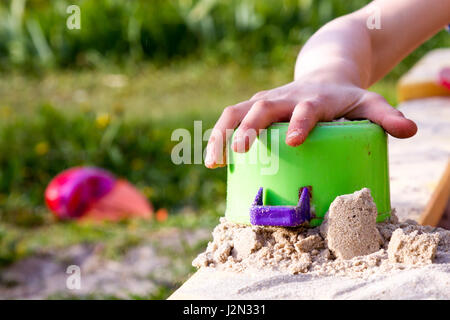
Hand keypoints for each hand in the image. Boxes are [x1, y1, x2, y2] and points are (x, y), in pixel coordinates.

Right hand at [204, 73, 416, 168]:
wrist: (324, 76)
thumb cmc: (345, 97)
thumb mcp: (368, 102)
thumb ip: (386, 115)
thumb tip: (411, 130)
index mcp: (313, 99)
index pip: (307, 108)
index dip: (301, 122)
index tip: (294, 141)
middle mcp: (284, 98)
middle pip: (262, 109)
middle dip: (249, 129)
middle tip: (240, 152)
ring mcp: (265, 101)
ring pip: (235, 112)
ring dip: (221, 135)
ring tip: (213, 161)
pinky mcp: (253, 107)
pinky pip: (229, 118)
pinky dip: (218, 136)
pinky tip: (213, 160)